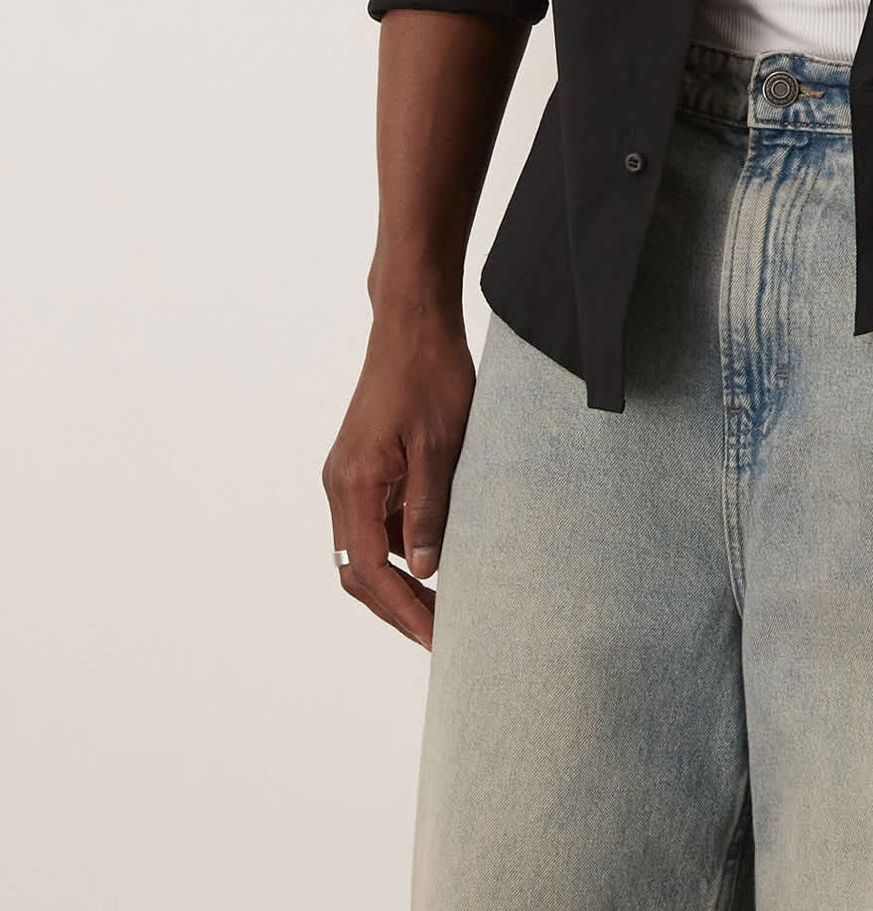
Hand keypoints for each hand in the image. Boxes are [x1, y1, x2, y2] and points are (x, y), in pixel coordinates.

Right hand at [322, 311, 475, 649]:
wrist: (413, 324)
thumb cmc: (431, 375)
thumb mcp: (441, 445)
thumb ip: (429, 510)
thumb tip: (426, 571)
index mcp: (352, 484)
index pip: (369, 570)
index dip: (401, 609)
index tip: (434, 637)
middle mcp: (340, 485)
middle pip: (358, 569)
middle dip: (396, 606)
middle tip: (439, 634)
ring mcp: (349, 476)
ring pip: (366, 549)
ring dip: (398, 579)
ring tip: (443, 604)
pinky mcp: (365, 467)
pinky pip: (376, 522)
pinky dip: (401, 547)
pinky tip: (438, 554)